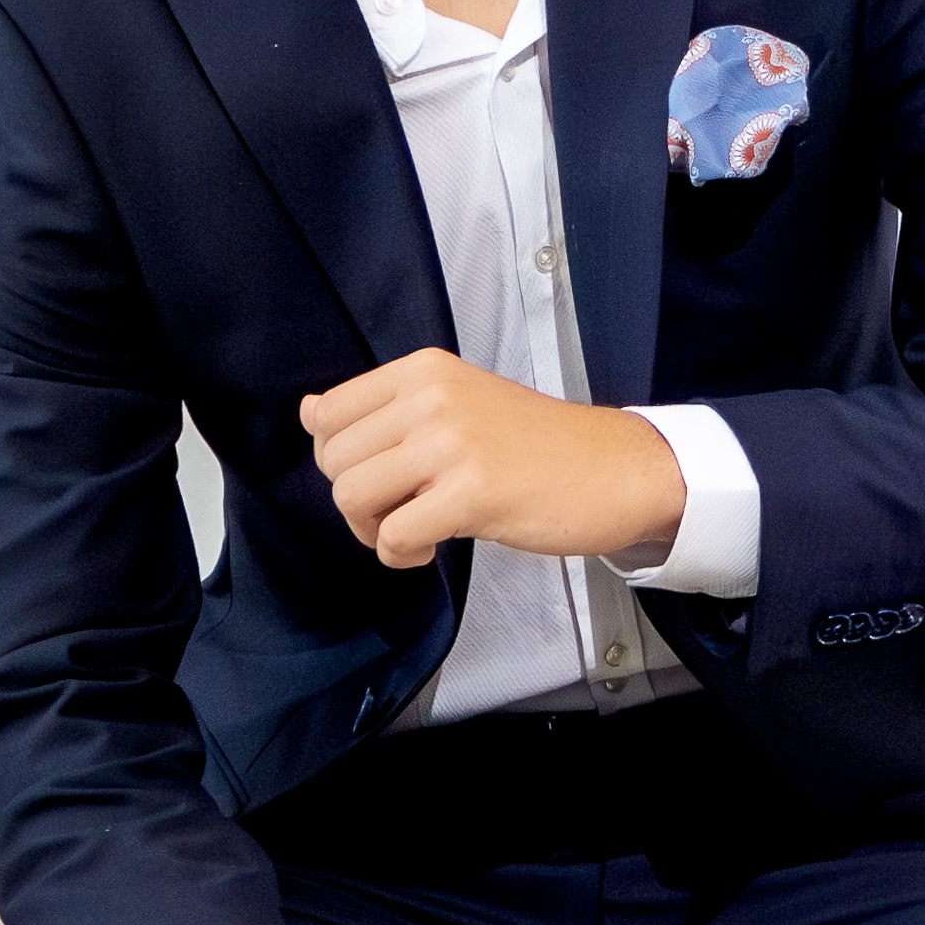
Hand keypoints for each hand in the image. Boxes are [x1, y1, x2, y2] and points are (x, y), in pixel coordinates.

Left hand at [301, 351, 681, 574]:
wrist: (616, 469)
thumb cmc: (538, 445)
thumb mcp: (457, 401)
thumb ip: (386, 408)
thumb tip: (309, 412)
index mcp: (425, 370)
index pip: (329, 412)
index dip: (338, 458)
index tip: (377, 476)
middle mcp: (432, 398)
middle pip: (334, 460)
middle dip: (355, 501)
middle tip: (397, 512)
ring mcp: (452, 444)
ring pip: (353, 497)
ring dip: (373, 530)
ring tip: (412, 532)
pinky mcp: (472, 493)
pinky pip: (393, 536)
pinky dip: (401, 554)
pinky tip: (432, 548)